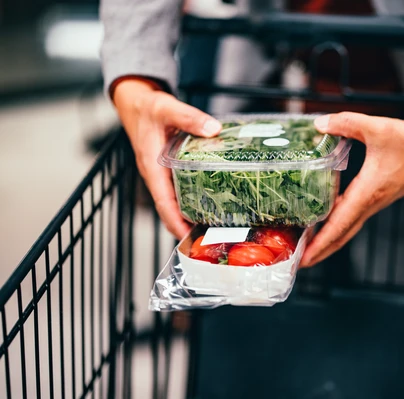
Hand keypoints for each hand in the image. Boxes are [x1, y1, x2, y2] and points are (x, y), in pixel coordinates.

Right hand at [113, 78, 221, 238]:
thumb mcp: (167, 107)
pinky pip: (179, 191)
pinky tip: (211, 204)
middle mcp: (156, 176)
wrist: (135, 102)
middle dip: (187, 227)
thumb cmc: (148, 107)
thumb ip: (189, 117)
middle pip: (170, 210)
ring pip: (175, 203)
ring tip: (215, 228)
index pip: (163, 202)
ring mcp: (162, 175)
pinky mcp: (168, 171)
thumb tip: (212, 128)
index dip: (175, 222)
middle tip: (212, 239)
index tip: (189, 238)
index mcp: (152, 167)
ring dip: (190, 217)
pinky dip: (192, 202)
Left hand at [300, 112, 403, 266]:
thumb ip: (347, 123)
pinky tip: (322, 222)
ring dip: (327, 241)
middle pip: (341, 235)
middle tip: (297, 263)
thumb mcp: (378, 127)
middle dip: (320, 251)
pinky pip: (352, 218)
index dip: (321, 242)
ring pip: (347, 229)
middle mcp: (370, 203)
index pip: (341, 223)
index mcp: (369, 191)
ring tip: (304, 247)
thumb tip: (319, 123)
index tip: (305, 257)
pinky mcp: (375, 198)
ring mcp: (374, 203)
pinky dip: (336, 226)